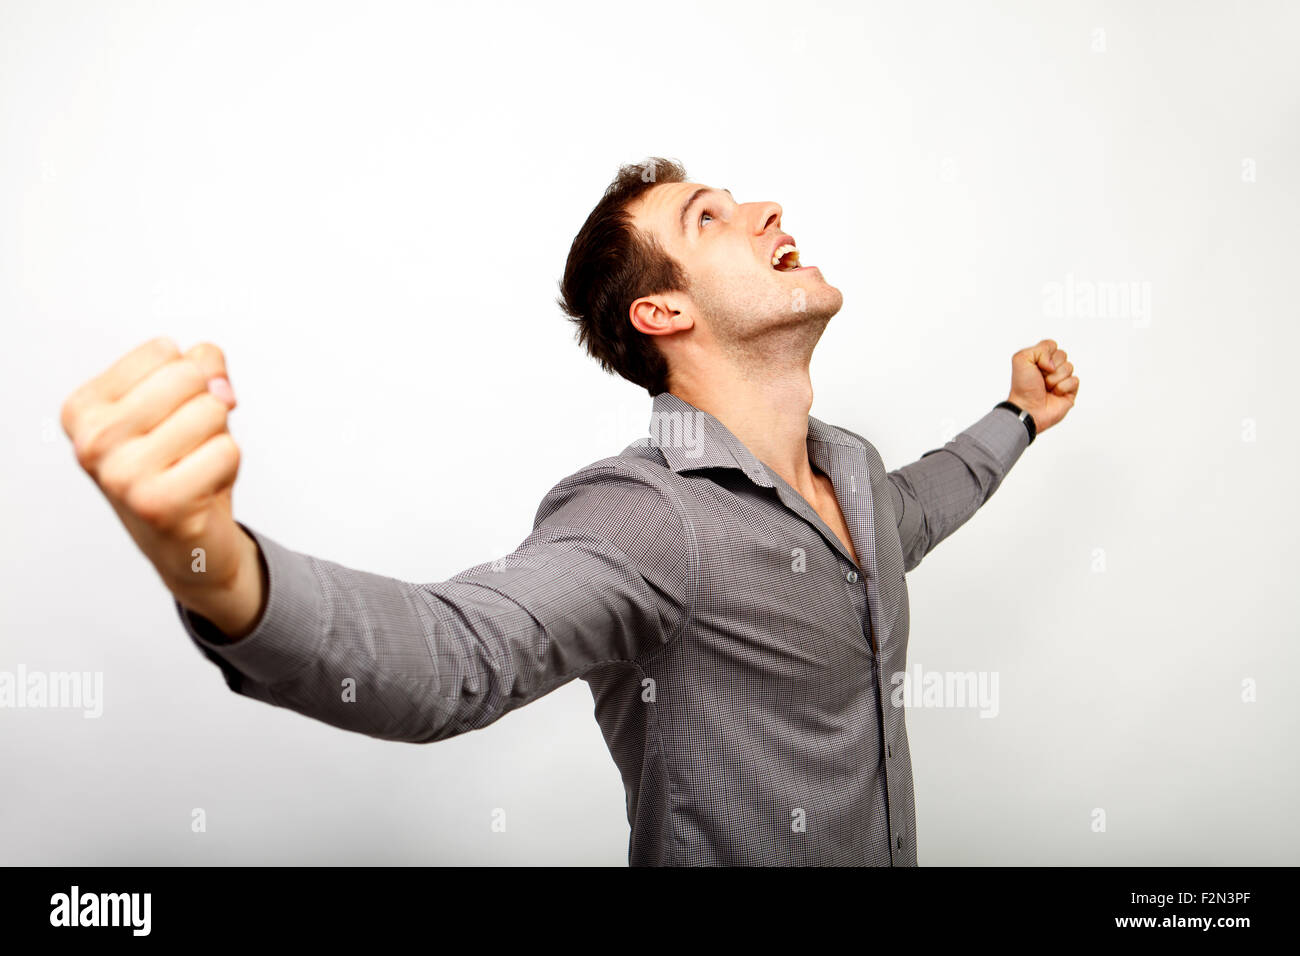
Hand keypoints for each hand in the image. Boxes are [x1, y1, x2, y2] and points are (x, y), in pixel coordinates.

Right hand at [61, 336, 264, 637]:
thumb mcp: (185, 403)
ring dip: (219, 439)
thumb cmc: (183, 465)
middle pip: (190, 377)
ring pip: (211, 411)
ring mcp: (120, 474)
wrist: (187, 544)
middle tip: (191, 445)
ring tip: (195, 468)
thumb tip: (216, 378)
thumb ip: (201, 367)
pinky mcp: (158, 504)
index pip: (165, 351)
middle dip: (209, 406)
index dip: (191, 380)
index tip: (172, 418)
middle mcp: (92, 440)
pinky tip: (203, 490)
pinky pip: (226, 450)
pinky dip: (228, 467)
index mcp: (85, 408)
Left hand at [1006, 338, 1078, 433]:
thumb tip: (1054, 363)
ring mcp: (1062, 379)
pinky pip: (1075, 380)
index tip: (1037, 365)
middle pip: (1062, 354)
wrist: (1027, 407)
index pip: (1052, 345)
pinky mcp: (1070, 390)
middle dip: (1051, 367)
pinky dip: (1063, 387)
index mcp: (1040, 359)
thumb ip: (1038, 350)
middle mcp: (1052, 368)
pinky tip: (1055, 394)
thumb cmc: (1023, 387)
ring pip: (1069, 367)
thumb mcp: (1021, 360)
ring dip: (1055, 378)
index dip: (1045, 354)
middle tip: (1041, 378)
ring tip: (1047, 388)